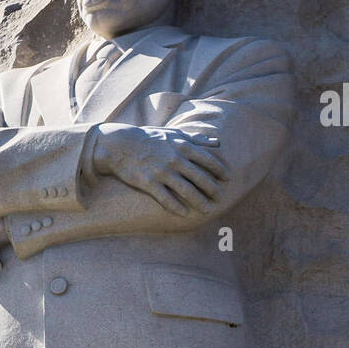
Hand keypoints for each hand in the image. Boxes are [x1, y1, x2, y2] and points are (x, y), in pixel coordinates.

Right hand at [91, 123, 229, 215]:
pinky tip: (185, 214)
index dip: (220, 170)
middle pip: (200, 177)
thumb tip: (218, 142)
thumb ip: (196, 138)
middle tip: (221, 198)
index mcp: (182, 145)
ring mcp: (162, 172)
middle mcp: (175, 159)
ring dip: (200, 202)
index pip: (208, 160)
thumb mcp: (173, 133)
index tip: (228, 178)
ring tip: (208, 210)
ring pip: (186, 190)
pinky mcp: (148, 183)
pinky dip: (177, 207)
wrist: (120, 144)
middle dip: (213, 189)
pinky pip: (166, 198)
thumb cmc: (148, 138)